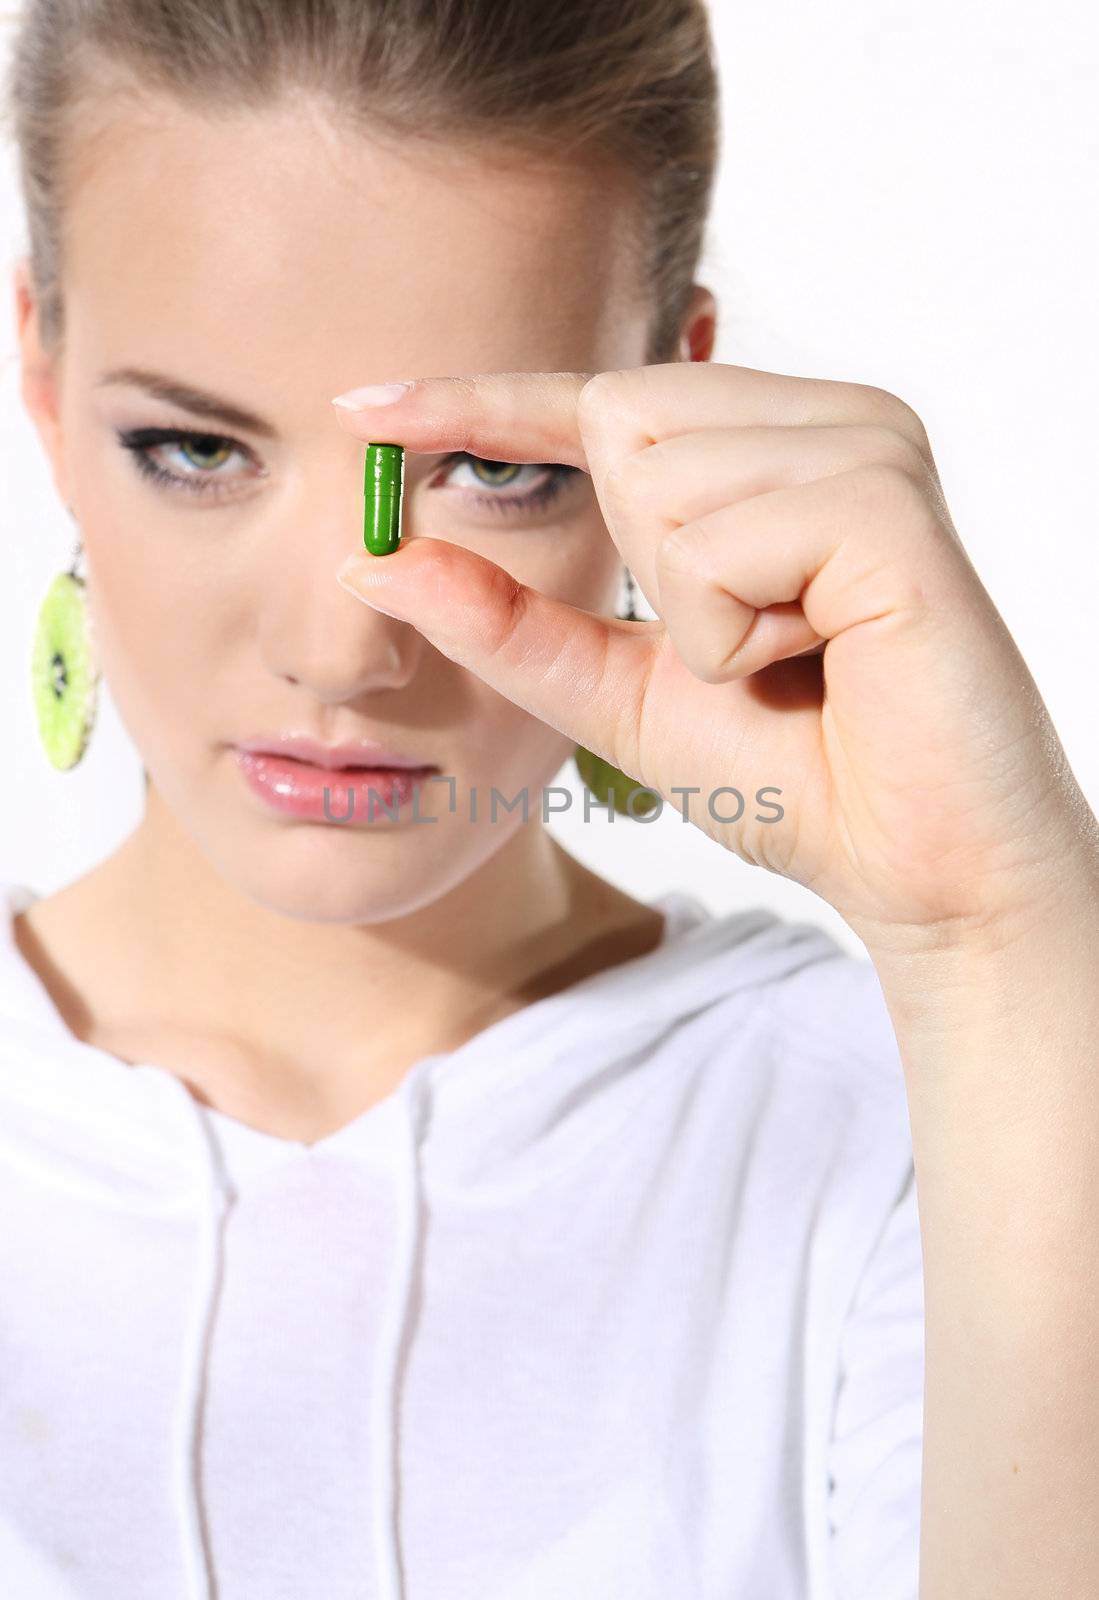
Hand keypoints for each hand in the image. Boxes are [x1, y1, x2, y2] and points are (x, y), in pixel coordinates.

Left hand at [332, 364, 1096, 958]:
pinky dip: (737, 630)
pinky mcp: (890, 500)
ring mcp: (866, 445)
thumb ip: (507, 623)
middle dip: (643, 563)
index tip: (358, 403)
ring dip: (694, 612)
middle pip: (617, 415)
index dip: (478, 400)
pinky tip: (821, 659)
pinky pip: (721, 541)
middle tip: (749, 644)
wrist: (915, 866)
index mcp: (768, 448)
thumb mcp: (618, 692)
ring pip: (660, 475)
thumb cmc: (793, 773)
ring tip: (795, 657)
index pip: (596, 397)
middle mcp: (822, 419)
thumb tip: (373, 562)